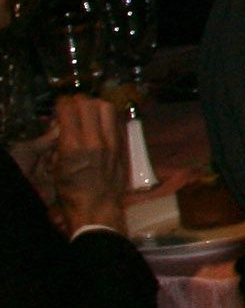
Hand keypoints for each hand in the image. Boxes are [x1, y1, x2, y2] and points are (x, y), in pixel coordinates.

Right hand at [49, 93, 126, 236]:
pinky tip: (101, 121)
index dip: (62, 102)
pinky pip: (117, 121)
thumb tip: (62, 125)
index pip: (69, 110)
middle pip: (89, 104)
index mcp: (73, 146)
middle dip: (78, 100)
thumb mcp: (57, 166)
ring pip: (107, 108)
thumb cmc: (71, 191)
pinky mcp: (123, 146)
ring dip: (95, 104)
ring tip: (89, 110)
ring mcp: (112, 142)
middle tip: (74, 105)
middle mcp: (95, 140)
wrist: (97, 207)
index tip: (60, 103)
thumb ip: (60, 143)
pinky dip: (108, 116)